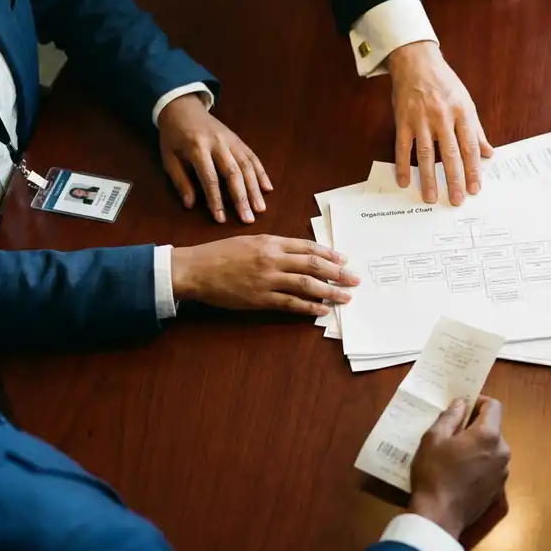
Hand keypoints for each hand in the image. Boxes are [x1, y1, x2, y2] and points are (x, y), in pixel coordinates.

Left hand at [158, 93, 271, 223]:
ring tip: (260, 209)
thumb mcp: (168, 157)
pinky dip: (262, 173)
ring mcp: (231, 141)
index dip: (216, 200)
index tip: (221, 219)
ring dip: (255, 189)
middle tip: (248, 219)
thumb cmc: (174, 136)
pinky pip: (253, 157)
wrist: (183, 107)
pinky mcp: (239, 140)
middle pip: (233, 173)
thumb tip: (190, 204)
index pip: (209, 177)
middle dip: (242, 198)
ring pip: (247, 166)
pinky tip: (268, 188)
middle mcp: (218, 143)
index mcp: (197, 147)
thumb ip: (179, 180)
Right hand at [170, 235, 358, 315]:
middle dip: (338, 273)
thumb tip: (298, 253)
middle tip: (354, 279)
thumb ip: (274, 246)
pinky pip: (291, 304)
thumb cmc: (220, 253)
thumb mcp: (249, 241)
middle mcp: (273, 259)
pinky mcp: (261, 299)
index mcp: (271, 242)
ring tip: (346, 296)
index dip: (329, 254)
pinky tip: (322, 309)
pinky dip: (309, 307)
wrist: (196, 269)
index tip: (344, 259)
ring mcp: (268, 280)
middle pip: (314, 266)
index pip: (308, 247)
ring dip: (330, 291)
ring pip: (307, 285)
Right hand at [388, 41, 492, 205]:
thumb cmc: (444, 82)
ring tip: (431, 197)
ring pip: (426, 154)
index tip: (475, 188)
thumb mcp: (466, 102)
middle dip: (454, 179)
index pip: (470, 147)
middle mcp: (442, 117)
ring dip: (429, 178)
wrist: (416, 61)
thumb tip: (489, 153)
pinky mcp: (403, 120)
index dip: (473, 170)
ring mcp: (421, 119)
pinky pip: (403, 147)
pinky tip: (404, 181)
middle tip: (456, 200)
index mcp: (461, 113)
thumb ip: (476, 130)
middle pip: (450, 154)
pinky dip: (402, 165)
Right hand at [409, 396, 510, 538]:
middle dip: (477, 426)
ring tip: (457, 455)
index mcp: (489, 435)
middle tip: (454, 433)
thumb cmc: (434, 473)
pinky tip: (463, 473)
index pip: (494, 406)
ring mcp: (503, 472)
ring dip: (479, 446)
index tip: (463, 407)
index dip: (479, 402)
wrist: (439, 517)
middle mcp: (503, 451)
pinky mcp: (499, 489)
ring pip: (494, 449)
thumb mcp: (433, 439)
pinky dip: (481, 464)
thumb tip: (461, 403)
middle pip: (494, 428)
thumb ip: (450, 416)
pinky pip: (492, 467)